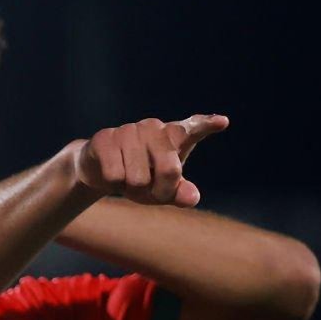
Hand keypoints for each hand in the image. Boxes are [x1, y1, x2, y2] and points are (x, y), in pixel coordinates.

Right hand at [70, 113, 228, 207]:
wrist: (99, 169)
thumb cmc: (140, 178)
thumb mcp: (163, 189)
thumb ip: (180, 193)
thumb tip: (192, 198)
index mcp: (175, 136)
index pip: (194, 128)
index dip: (207, 125)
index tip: (221, 122)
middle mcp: (154, 128)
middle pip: (169, 171)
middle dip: (160, 192)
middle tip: (150, 190)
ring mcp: (129, 130)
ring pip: (138, 179)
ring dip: (133, 190)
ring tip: (128, 180)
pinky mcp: (105, 138)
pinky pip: (115, 176)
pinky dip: (114, 184)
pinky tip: (113, 174)